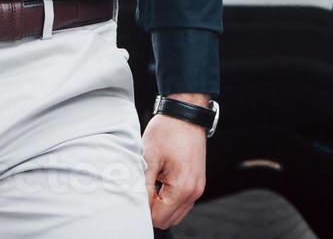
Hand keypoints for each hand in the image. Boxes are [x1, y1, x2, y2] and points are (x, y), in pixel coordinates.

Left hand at [142, 92, 208, 228]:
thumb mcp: (149, 157)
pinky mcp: (197, 182)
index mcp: (182, 188)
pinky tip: (160, 182)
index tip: (135, 195)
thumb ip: (143, 186)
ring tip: (151, 184)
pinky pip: (182, 202)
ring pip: (176, 213)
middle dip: (152, 210)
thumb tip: (137, 205)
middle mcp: (194, 191)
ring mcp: (197, 187)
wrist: (186, 113)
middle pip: (168, 220)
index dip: (143, 211)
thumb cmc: (168, 130)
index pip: (159, 218)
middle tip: (141, 190)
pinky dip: (169, 199)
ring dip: (161, 205)